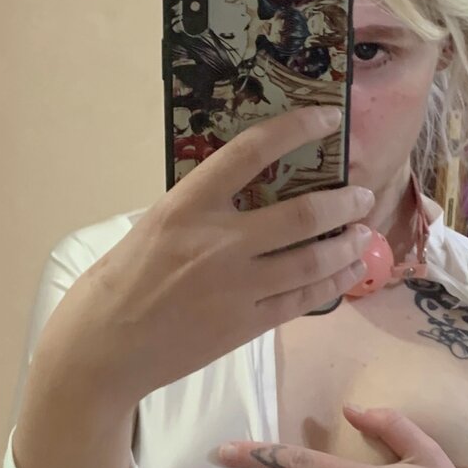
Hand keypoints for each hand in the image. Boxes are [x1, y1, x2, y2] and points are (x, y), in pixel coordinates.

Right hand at [30, 105, 374, 407]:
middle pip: (301, 215)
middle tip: (362, 195)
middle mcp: (217, 242)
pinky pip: (302, 299)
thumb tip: (251, 192)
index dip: (296, 129)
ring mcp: (235, 287)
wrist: (104, 349)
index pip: (250, 152)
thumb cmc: (121, 280)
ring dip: (347, 245)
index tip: (327, 117)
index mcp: (186, 206)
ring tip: (363, 234)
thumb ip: (201, 208)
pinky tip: (349, 273)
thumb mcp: (154, 226)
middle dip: (343, 203)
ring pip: (311, 261)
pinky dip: (333, 283)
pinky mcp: (246, 325)